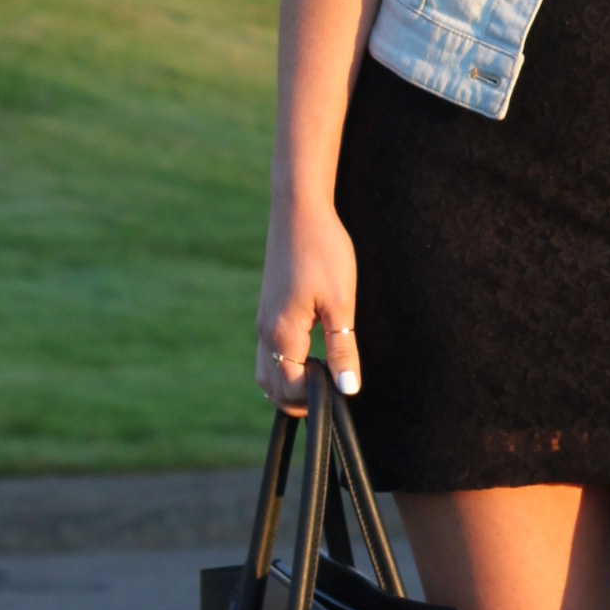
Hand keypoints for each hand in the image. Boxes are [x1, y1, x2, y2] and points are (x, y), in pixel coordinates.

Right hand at [256, 201, 360, 413]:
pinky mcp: (268, 310)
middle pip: (272, 387)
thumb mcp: (341, 303)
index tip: (342, 390)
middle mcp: (265, 332)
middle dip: (299, 399)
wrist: (299, 211)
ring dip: (288, 385)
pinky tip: (309, 357)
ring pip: (266, 372)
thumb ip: (342, 349)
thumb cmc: (323, 251)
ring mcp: (263, 321)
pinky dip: (284, 367)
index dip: (316, 398)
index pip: (291, 388)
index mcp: (282, 334)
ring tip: (320, 380)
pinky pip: (268, 353)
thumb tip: (347, 389)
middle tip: (332, 393)